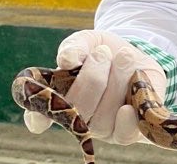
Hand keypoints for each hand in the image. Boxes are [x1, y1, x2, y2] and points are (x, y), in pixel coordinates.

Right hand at [23, 30, 165, 144]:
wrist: (139, 54)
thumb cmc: (107, 50)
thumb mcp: (89, 41)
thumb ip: (76, 46)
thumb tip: (66, 60)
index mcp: (60, 99)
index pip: (38, 118)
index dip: (38, 118)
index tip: (40, 113)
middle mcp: (78, 119)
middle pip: (76, 110)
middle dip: (92, 76)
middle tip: (102, 53)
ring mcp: (104, 127)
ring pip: (101, 118)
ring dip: (116, 80)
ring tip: (124, 57)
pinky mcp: (129, 130)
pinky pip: (124, 135)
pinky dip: (126, 120)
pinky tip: (129, 105)